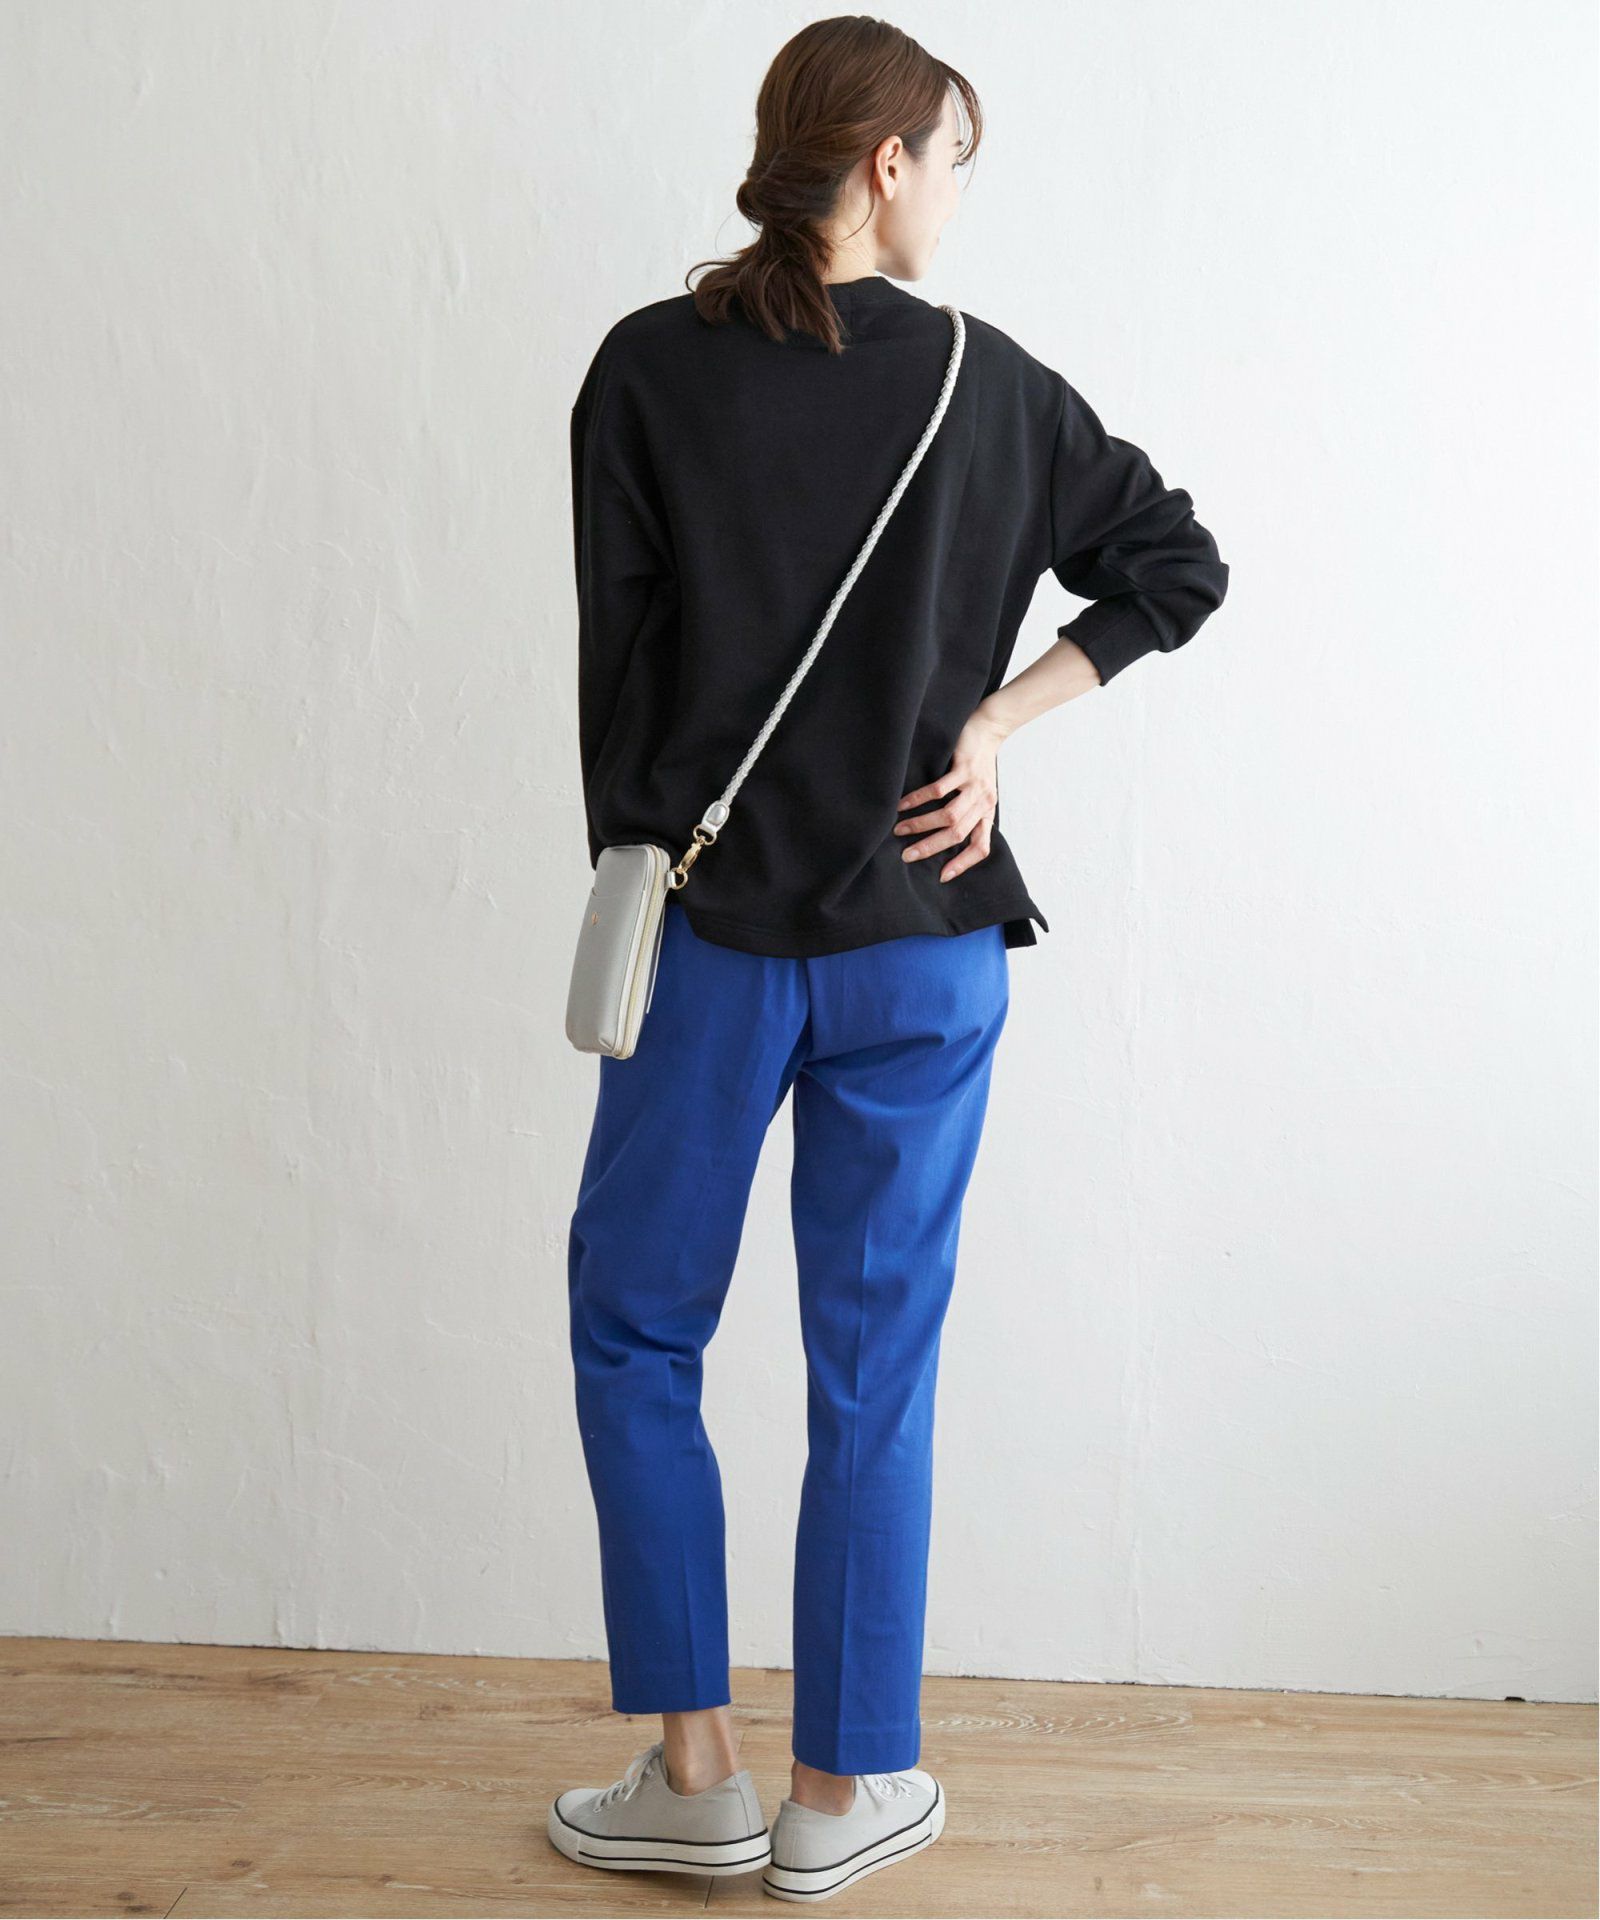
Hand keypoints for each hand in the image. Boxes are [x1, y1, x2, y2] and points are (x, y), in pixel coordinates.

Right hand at [893, 706, 1010, 882]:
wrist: (988, 731)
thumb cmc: (979, 767)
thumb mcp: (979, 795)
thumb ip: (968, 815)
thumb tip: (941, 839)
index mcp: (987, 814)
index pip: (980, 846)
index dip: (963, 864)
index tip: (942, 877)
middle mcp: (983, 803)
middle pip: (957, 834)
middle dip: (931, 847)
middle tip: (907, 855)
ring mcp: (975, 786)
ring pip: (948, 815)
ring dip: (921, 825)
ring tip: (899, 829)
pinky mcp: (964, 768)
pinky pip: (939, 789)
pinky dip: (918, 799)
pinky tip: (902, 805)